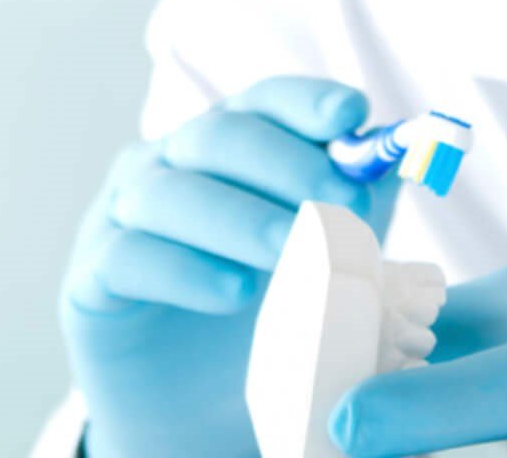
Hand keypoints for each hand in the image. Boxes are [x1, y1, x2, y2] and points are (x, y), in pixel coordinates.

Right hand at [67, 76, 398, 457]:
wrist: (200, 406)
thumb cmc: (268, 309)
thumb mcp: (328, 248)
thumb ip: (363, 196)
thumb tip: (413, 153)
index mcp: (226, 144)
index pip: (263, 101)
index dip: (305, 102)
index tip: (351, 116)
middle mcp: (169, 164)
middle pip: (219, 136)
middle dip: (285, 163)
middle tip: (341, 199)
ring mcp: (122, 217)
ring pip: (171, 194)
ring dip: (237, 216)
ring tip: (289, 249)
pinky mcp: (93, 281)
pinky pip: (129, 259)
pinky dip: (183, 269)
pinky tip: (232, 291)